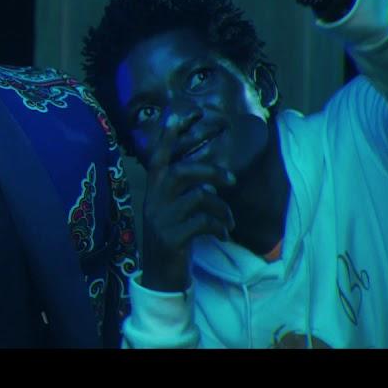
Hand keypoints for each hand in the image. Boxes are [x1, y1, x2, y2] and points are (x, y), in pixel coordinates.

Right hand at [139, 110, 237, 292]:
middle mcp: (154, 199)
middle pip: (182, 172)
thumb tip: (210, 179)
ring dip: (221, 208)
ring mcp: (161, 218)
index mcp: (154, 188)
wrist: (160, 275)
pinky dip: (218, 227)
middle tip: (232, 180)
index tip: (188, 112)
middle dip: (211, 172)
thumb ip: (184, 191)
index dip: (173, 133)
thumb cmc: (172, 237)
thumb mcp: (172, 209)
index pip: (160, 154)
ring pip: (198, 197)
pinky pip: (203, 222)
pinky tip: (221, 235)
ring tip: (229, 220)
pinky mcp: (172, 237)